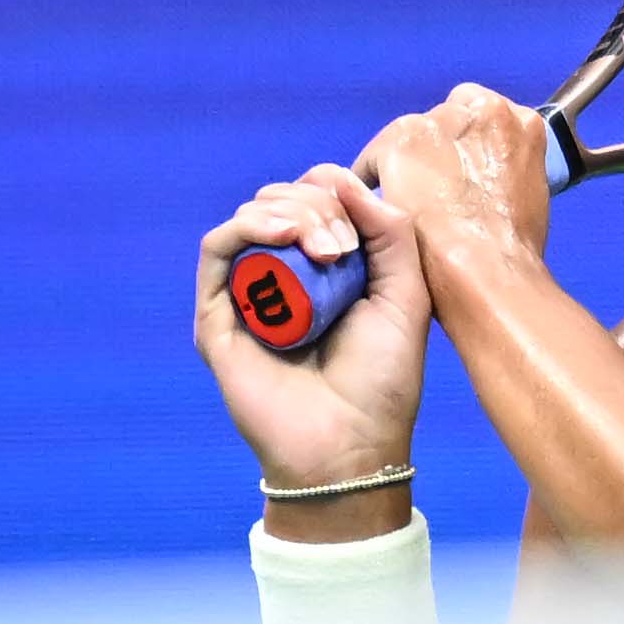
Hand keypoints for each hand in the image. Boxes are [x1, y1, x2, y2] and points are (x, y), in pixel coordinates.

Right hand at [193, 164, 427, 521]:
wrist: (351, 444)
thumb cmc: (383, 381)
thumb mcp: (406, 294)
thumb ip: (390, 231)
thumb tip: (346, 178)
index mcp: (328, 270)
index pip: (317, 200)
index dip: (336, 192)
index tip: (362, 224)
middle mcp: (285, 277)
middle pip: (283, 199)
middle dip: (317, 204)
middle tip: (344, 248)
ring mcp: (249, 295)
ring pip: (252, 216)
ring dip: (291, 213)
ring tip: (326, 250)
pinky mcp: (218, 316)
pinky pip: (217, 248)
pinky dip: (248, 226)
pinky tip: (282, 235)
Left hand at [360, 86, 557, 285]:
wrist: (488, 270)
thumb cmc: (514, 249)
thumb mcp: (528, 194)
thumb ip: (505, 170)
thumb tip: (483, 176)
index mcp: (524, 122)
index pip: (483, 115)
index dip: (467, 145)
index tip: (458, 170)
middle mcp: (483, 109)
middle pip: (446, 117)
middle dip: (438, 147)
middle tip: (431, 187)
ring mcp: (441, 123)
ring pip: (411, 134)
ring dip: (408, 161)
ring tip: (402, 198)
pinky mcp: (400, 142)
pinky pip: (374, 157)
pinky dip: (372, 180)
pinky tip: (375, 209)